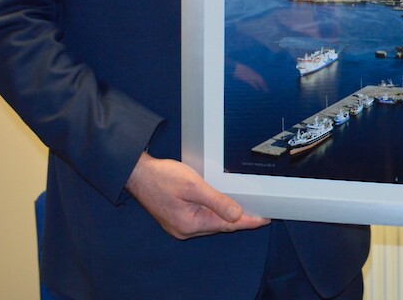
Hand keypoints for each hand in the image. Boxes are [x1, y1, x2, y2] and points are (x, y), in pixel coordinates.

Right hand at [125, 152, 268, 239]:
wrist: (137, 173)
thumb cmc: (162, 176)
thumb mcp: (193, 186)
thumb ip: (216, 201)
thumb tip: (237, 215)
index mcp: (190, 224)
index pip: (226, 225)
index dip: (247, 221)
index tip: (265, 219)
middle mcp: (185, 229)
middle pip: (220, 225)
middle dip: (240, 219)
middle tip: (260, 211)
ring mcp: (180, 225)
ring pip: (211, 221)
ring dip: (227, 215)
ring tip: (247, 208)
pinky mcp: (177, 217)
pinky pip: (202, 218)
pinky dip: (214, 212)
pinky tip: (223, 205)